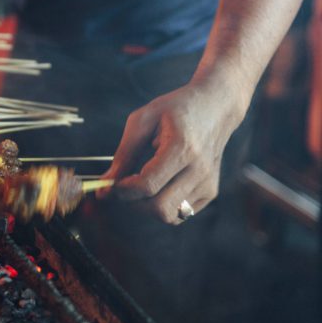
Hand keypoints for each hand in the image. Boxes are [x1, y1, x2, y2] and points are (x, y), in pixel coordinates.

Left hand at [98, 77, 248, 223]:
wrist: (216, 106)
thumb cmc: (177, 109)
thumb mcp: (143, 120)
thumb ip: (124, 153)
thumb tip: (105, 183)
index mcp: (182, 148)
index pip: (148, 185)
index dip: (123, 190)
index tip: (111, 183)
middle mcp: (200, 170)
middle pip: (159, 208)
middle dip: (132, 203)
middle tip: (122, 188)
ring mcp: (207, 183)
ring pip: (169, 216)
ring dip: (146, 207)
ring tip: (139, 186)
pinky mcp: (210, 192)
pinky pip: (180, 214)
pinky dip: (162, 207)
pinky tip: (157, 187)